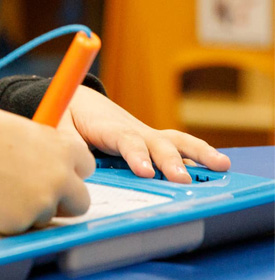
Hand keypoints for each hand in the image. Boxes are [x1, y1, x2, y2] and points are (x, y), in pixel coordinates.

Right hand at [0, 98, 94, 233]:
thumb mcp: (23, 133)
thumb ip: (44, 152)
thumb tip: (52, 171)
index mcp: (64, 148)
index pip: (87, 167)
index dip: (70, 172)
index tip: (56, 173)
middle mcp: (61, 177)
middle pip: (81, 202)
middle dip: (63, 202)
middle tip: (37, 193)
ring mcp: (43, 202)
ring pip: (48, 217)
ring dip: (32, 210)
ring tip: (1, 186)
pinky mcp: (22, 223)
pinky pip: (22, 227)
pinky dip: (9, 218)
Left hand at [61, 85, 230, 183]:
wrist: (80, 100)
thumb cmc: (69, 115)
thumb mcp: (58, 124)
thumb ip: (65, 141)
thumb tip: (73, 162)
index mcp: (107, 127)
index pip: (124, 140)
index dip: (135, 155)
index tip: (145, 171)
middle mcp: (132, 129)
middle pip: (155, 143)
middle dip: (169, 161)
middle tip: (182, 179)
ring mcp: (146, 135)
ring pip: (174, 140)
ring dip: (197, 152)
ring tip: (220, 165)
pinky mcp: (153, 141)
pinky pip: (179, 145)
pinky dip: (199, 152)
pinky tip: (219, 165)